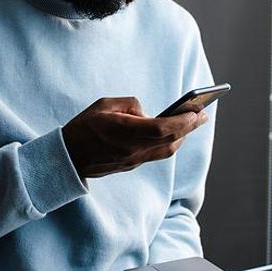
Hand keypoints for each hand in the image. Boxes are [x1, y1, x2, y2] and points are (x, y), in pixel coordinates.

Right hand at [62, 97, 207, 178]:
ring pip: (166, 151)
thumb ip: (129, 105)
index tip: (196, 111)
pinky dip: (169, 143)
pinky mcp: (132, 165)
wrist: (68, 158)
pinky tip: (174, 133)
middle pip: (170, 141)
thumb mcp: (104, 105)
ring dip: (182, 137)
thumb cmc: (84, 127)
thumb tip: (146, 112)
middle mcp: (132, 149)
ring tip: (192, 122)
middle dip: (190, 127)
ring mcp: (133, 160)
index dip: (182, 121)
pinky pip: (157, 154)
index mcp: (124, 132)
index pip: (162, 128)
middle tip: (203, 114)